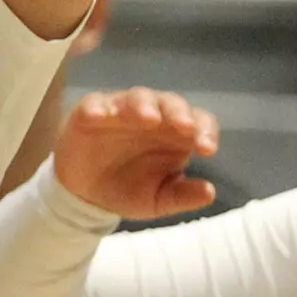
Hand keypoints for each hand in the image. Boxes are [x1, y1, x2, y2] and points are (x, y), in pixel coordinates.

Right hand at [54, 87, 218, 219]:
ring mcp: (121, 110)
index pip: (199, 122)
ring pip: (137, 97)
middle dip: (178, 112)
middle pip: (171, 103)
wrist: (86, 194)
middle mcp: (153, 116)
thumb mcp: (157, 200)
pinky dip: (98, 107)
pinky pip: (95, 103)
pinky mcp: (91, 111)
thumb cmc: (129, 188)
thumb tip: (209, 192)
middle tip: (184, 127)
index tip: (207, 150)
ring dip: (143, 105)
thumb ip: (182, 196)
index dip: (206, 131)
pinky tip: (101, 116)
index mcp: (176, 134)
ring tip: (148, 118)